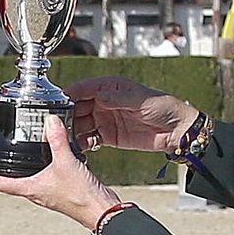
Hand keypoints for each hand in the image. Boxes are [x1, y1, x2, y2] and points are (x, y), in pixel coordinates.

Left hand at [0, 115, 121, 228]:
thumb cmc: (82, 197)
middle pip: (2, 181)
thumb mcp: (67, 163)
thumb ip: (57, 141)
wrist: (102, 210)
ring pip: (19, 178)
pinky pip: (37, 173)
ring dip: (6, 169)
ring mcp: (44, 189)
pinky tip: (37, 154)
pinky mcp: (56, 186)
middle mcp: (33, 191)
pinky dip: (30, 164)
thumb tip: (49, 122)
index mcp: (28, 188)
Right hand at [65, 76, 200, 152]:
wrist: (177, 131)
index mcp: (111, 88)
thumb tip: (99, 96)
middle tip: (56, 123)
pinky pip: (89, 138)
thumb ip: (119, 98)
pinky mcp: (108, 136)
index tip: (57, 101)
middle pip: (78, 107)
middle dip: (66, 114)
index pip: (84, 88)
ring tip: (63, 137)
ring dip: (71, 130)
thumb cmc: (164, 107)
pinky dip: (81, 142)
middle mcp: (105, 102)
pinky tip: (76, 147)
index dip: (70, 93)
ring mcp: (105, 119)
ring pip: (81, 123)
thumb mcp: (141, 99)